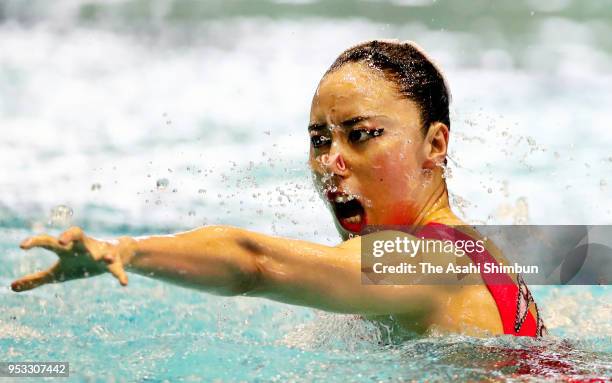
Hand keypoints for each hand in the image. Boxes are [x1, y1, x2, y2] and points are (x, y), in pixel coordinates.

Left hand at [11, 226, 134, 291]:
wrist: (115, 255)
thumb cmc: (81, 263)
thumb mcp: (59, 272)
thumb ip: (37, 278)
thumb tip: (12, 287)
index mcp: (67, 248)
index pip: (50, 241)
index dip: (36, 242)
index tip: (22, 246)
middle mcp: (83, 246)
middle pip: (76, 234)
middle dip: (70, 236)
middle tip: (61, 242)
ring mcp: (100, 252)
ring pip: (100, 250)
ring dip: (101, 254)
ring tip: (103, 258)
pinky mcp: (114, 262)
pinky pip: (117, 268)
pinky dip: (120, 274)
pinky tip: (123, 284)